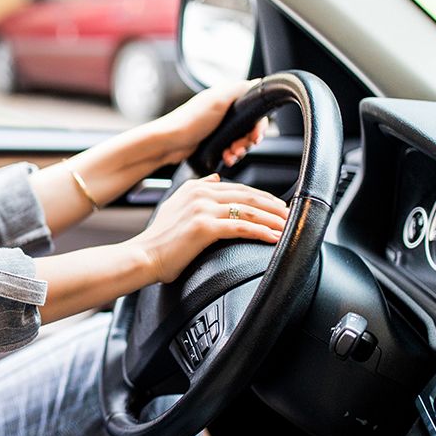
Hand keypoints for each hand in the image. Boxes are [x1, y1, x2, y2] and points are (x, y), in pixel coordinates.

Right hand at [129, 175, 288, 284]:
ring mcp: (203, 209)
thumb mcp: (175, 205)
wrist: (144, 256)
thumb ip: (197, 189)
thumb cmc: (159, 239)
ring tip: (288, 227)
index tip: (278, 205)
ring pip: (249, 210)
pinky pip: (242, 226)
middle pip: (248, 196)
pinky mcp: (205, 227)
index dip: (262, 196)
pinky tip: (273, 237)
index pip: (238, 188)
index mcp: (196, 188)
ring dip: (273, 219)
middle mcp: (201, 194)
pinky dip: (261, 231)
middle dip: (273, 205)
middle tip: (291, 215)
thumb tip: (216, 179)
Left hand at [149, 80, 267, 166]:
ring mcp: (218, 126)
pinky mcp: (213, 140)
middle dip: (248, 140)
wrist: (168, 143)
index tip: (256, 135)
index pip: (253, 107)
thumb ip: (239, 90)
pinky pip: (230, 148)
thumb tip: (257, 82)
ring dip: (240, 149)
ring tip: (231, 155)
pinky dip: (231, 154)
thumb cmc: (189, 121)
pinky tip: (226, 158)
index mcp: (226, 96)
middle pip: (249, 126)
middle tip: (240, 147)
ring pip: (241, 139)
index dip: (258, 123)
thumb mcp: (217, 101)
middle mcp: (224, 109)